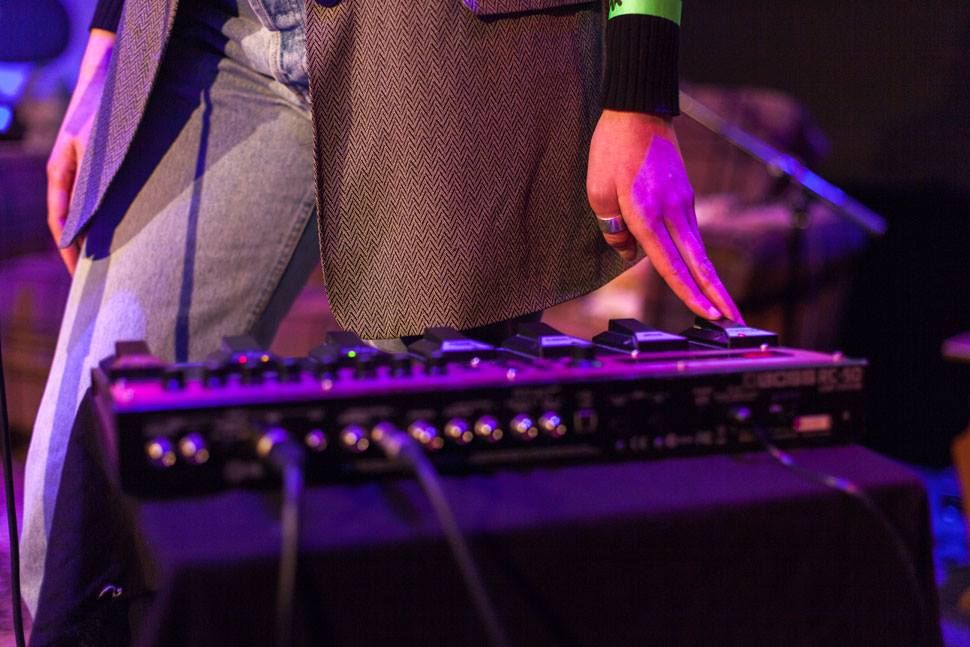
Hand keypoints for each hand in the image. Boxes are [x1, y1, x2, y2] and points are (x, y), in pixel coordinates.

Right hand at [46, 28, 114, 273]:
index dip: (69, 250)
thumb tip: (91, 217)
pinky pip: (105, 201)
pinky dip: (111, 219)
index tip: (80, 274)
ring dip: (99, 237)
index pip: (61, 223)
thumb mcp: (96, 146)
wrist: (111, 79)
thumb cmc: (103, 110)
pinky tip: (130, 233)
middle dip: (85, 251)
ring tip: (117, 264)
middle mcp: (71, 177)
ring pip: (91, 213)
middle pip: (75, 224)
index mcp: (61, 174)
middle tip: (101, 279)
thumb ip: (94, 180)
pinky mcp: (104, 169)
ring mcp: (87, 173)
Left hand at [587, 109, 742, 322]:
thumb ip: (612, 230)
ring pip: (697, 249)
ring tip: (719, 306)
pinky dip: (693, 256)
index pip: (671, 264)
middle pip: (699, 263)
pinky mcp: (685, 194)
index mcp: (648, 214)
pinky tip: (694, 273)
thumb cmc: (612, 149)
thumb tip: (628, 253)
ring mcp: (684, 202)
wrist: (638, 109)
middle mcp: (673, 211)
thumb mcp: (597, 193)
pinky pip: (688, 232)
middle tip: (734, 321)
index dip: (689, 293)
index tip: (708, 315)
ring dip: (708, 279)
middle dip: (717, 295)